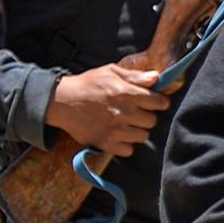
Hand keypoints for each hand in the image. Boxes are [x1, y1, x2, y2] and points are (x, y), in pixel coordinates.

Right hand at [44, 62, 167, 155]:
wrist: (62, 102)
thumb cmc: (88, 84)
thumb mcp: (111, 72)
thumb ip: (135, 76)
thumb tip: (156, 77)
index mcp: (126, 93)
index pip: (158, 102)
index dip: (160, 102)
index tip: (157, 102)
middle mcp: (123, 113)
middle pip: (152, 121)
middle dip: (148, 116)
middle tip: (138, 112)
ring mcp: (115, 130)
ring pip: (143, 136)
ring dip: (138, 130)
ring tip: (128, 123)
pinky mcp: (105, 143)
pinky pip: (128, 150)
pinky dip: (126, 144)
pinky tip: (119, 134)